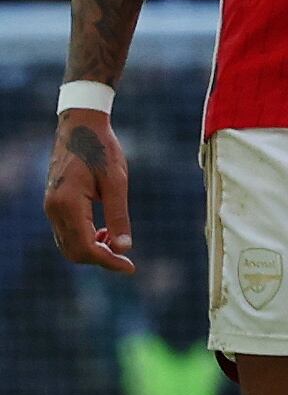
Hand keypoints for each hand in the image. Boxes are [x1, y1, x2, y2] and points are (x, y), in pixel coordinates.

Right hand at [44, 108, 135, 273]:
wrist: (80, 126)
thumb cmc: (102, 149)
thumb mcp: (117, 181)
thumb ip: (118, 215)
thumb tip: (124, 248)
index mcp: (68, 204)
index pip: (86, 247)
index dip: (108, 261)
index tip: (130, 267)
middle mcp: (53, 210)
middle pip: (74, 252)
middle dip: (100, 259)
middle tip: (127, 260)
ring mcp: (50, 208)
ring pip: (67, 245)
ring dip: (91, 250)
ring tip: (116, 242)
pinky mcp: (53, 204)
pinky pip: (65, 233)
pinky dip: (83, 239)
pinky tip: (104, 232)